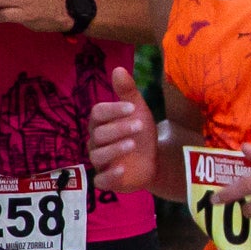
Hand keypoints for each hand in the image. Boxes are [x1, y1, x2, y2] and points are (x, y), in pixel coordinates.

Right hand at [88, 67, 158, 195]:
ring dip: (115, 149)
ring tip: (132, 144)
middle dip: (119, 128)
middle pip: (99, 134)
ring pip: (98, 156)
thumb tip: (118, 68)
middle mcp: (96, 142)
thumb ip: (127, 91)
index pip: (98, 113)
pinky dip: (110, 176)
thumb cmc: (140, 131)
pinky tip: (122, 169)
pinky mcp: (107, 180)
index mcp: (100, 122)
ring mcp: (100, 162)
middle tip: (140, 125)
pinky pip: (100, 181)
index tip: (132, 107)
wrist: (154, 158)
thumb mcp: (137, 110)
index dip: (112, 109)